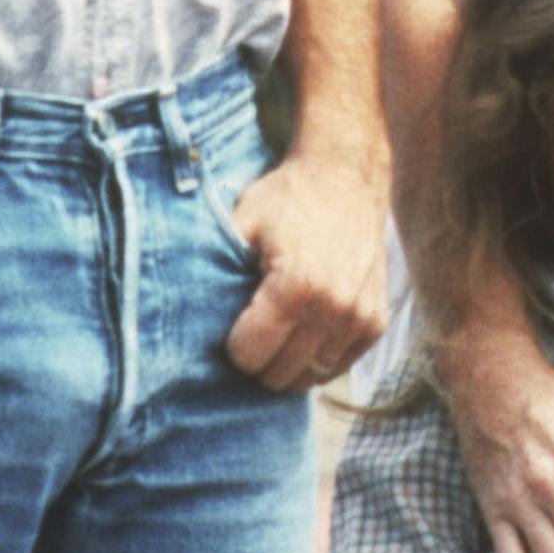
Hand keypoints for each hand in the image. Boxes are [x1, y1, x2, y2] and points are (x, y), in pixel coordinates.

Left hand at [223, 146, 388, 391]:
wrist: (347, 175)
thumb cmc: (287, 198)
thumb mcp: (241, 223)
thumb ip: (215, 270)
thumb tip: (178, 314)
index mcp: (295, 288)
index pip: (248, 357)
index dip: (234, 343)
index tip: (236, 319)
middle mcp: (333, 309)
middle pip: (279, 375)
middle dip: (262, 357)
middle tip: (258, 326)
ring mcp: (358, 318)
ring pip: (309, 377)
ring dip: (291, 360)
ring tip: (282, 328)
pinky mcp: (375, 321)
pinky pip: (338, 366)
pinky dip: (319, 356)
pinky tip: (308, 328)